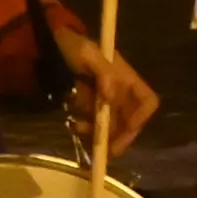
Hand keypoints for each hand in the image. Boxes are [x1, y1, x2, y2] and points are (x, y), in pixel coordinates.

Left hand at [47, 13, 160, 150]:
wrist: (49, 45)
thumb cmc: (71, 46)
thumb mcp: (86, 53)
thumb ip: (102, 73)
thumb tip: (111, 97)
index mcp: (125, 76)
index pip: (147, 101)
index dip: (141, 117)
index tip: (127, 130)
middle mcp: (119, 91)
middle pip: (130, 120)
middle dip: (119, 137)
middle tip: (106, 152)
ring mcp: (104, 100)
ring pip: (111, 126)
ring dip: (101, 135)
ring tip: (82, 132)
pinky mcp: (90, 106)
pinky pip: (95, 124)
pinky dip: (87, 130)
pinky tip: (76, 126)